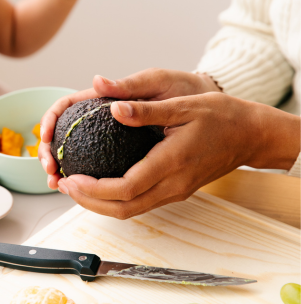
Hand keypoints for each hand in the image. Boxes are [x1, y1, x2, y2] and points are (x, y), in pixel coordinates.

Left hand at [48, 93, 298, 218]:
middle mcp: (173, 185)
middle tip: (63, 185)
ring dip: (100, 203)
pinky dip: (115, 198)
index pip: (125, 189)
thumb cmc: (220, 116)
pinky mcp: (176, 190)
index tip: (70, 179)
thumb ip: (145, 109)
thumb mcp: (182, 104)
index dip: (93, 189)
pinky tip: (100, 184)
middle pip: (124, 208)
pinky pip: (140, 202)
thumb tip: (111, 106)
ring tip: (74, 186)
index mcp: (171, 163)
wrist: (250, 134)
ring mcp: (175, 191)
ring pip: (131, 210)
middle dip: (89, 201)